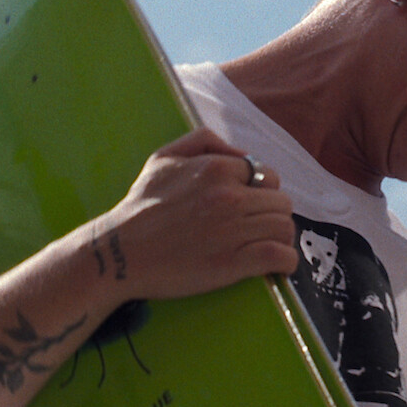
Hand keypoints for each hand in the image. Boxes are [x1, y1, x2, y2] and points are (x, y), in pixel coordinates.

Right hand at [93, 128, 297, 300]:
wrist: (122, 253)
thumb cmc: (141, 206)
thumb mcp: (163, 157)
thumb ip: (203, 141)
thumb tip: (238, 152)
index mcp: (217, 168)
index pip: (267, 176)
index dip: (262, 191)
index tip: (251, 205)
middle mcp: (230, 196)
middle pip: (281, 202)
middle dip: (273, 213)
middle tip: (258, 226)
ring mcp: (234, 230)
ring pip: (285, 228)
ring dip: (281, 237)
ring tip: (267, 245)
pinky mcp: (234, 263)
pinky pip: (280, 257)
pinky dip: (285, 262)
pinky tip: (278, 265)